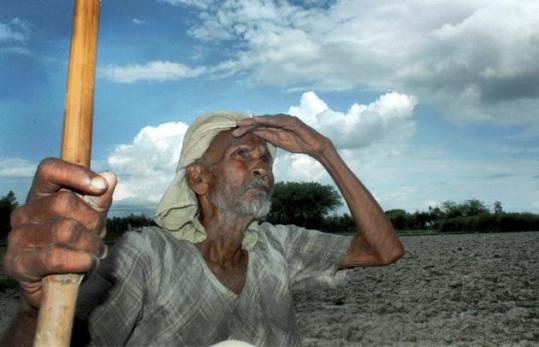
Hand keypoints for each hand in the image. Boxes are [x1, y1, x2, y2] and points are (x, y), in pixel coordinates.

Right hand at [3, 158, 116, 308]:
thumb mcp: (91, 220)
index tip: (100, 186)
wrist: (54, 286)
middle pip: (65, 202)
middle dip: (93, 220)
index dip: (76, 173)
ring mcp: (18, 237)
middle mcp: (24, 212)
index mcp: (39, 195)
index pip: (49, 169)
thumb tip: (110, 177)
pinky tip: (88, 264)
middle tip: (100, 235)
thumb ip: (100, 200)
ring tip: (95, 252)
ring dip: (91, 244)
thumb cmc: (74, 245)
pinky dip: (83, 261)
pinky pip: (58, 257)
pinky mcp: (18, 263)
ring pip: (66, 230)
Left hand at [232, 114, 331, 158]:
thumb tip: (255, 133)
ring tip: (242, 123)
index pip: (258, 127)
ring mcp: (285, 119)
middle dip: (247, 124)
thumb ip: (268, 135)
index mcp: (275, 126)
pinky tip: (257, 120)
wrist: (313, 146)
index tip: (235, 133)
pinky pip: (277, 120)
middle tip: (234, 127)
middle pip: (260, 122)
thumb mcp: (278, 141)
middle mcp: (278, 120)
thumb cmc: (297, 143)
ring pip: (266, 119)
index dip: (247, 129)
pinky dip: (267, 119)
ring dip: (254, 121)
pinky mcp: (291, 121)